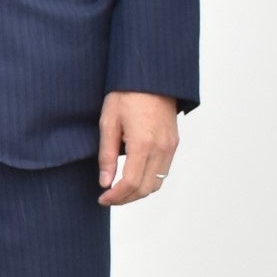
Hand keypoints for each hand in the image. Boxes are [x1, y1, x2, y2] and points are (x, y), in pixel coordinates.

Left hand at [97, 91, 180, 205]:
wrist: (151, 77)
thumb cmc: (127, 94)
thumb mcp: (108, 122)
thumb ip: (106, 155)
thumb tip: (105, 182)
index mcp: (143, 143)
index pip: (130, 183)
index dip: (115, 196)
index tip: (102, 199)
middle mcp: (161, 148)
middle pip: (145, 188)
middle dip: (125, 199)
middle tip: (108, 199)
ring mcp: (170, 147)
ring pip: (156, 183)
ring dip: (138, 192)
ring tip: (119, 191)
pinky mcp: (174, 143)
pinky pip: (163, 171)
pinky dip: (148, 181)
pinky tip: (133, 177)